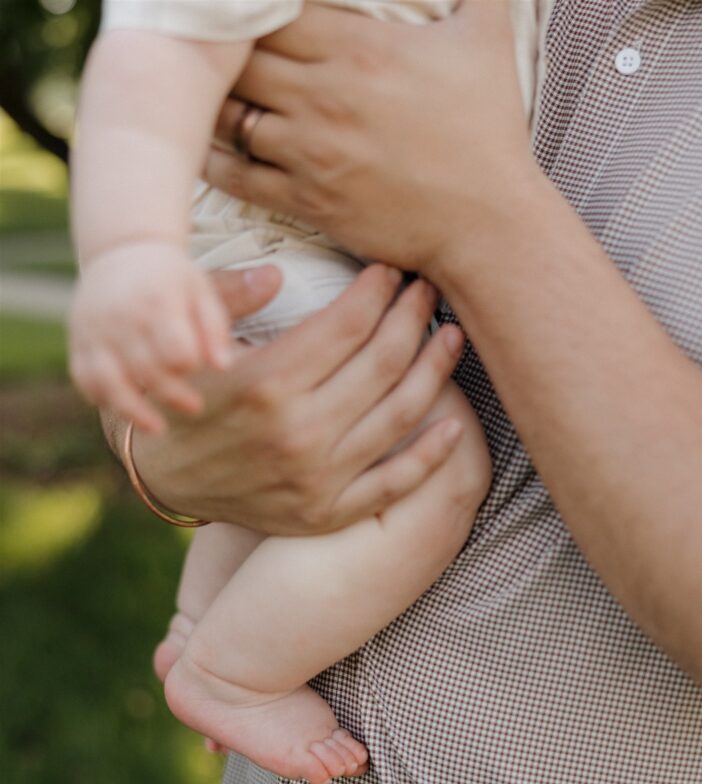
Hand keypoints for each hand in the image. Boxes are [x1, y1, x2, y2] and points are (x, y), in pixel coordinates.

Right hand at [70, 241, 232, 432]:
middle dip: (172, 394)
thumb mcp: (202, 292)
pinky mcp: (78, 340)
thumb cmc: (173, 281)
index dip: (189, 364)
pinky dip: (101, 396)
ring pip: (109, 380)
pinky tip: (123, 407)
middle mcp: (121, 316)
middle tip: (194, 406)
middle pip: (146, 369)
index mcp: (158, 301)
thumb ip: (216, 329)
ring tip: (157, 428)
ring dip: (133, 410)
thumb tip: (224, 367)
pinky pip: (84, 377)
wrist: (122, 250)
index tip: (196, 365)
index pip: (175, 349)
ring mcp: (95, 329)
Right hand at [128, 264, 465, 533]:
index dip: (378, 290)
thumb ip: (228, 299)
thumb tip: (278, 273)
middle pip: (382, 363)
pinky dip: (431, 454)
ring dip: (434, 370)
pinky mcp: (326, 512)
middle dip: (413, 316)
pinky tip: (454, 422)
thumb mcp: (190, 341)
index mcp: (265, 384)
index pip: (347, 325)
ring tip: (451, 337)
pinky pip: (394, 484)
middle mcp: (297, 433)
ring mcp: (316, 479)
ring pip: (399, 415)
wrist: (165, 477)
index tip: (391, 270)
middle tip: (427, 291)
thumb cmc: (184, 397)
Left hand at [204, 1, 533, 274]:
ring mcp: (311, 151)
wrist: (485, 221)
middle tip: (213, 54)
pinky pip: (238, 176)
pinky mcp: (307, 200)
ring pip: (231, 114)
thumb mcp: (488, 37)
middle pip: (239, 58)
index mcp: (359, 46)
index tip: (246, 13)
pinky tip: (205, 146)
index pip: (273, 10)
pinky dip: (215, 159)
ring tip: (205, 97)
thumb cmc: (489, 133)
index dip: (252, 9)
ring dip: (215, 103)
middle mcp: (324, 95)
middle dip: (226, 53)